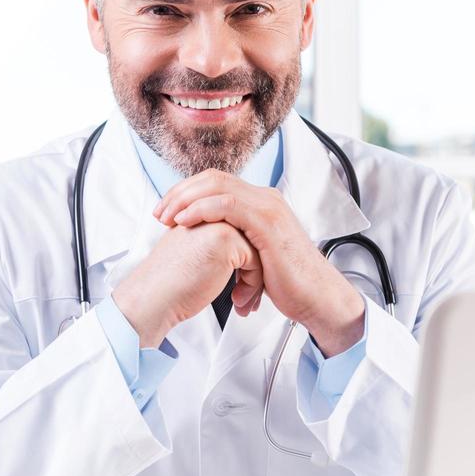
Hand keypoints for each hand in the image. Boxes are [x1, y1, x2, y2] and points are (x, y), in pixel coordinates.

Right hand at [112, 221, 263, 347]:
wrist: (153, 296)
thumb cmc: (169, 282)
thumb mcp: (193, 251)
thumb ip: (213, 242)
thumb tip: (241, 253)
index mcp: (202, 212)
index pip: (241, 233)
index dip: (243, 263)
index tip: (241, 285)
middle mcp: (213, 212)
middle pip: (252, 240)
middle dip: (254, 271)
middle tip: (247, 295)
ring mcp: (221, 223)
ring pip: (258, 250)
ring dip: (255, 280)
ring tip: (242, 301)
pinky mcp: (228, 239)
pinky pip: (256, 262)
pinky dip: (252, 285)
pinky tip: (237, 300)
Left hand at [153, 170, 364, 356]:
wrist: (315, 297)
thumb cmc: (287, 282)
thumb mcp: (254, 255)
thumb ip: (235, 242)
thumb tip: (209, 247)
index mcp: (260, 202)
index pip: (216, 182)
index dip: (185, 193)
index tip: (165, 212)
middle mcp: (265, 198)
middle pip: (212, 178)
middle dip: (180, 193)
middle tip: (159, 213)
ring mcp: (267, 207)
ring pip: (217, 186)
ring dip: (185, 200)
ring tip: (166, 218)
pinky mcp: (267, 222)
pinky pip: (228, 204)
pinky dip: (201, 209)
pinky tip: (185, 221)